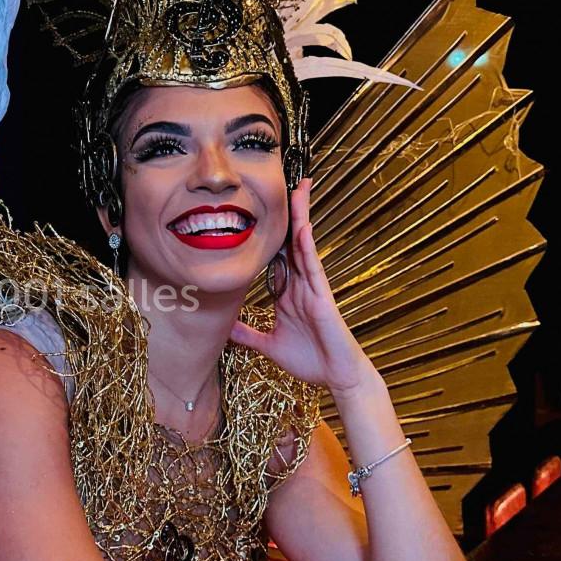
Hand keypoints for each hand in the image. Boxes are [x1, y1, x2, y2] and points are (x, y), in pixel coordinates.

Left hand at [229, 177, 372, 395]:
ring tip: (298, 189)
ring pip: (304, 244)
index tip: (259, 209)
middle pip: (291, 241)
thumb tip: (224, 329)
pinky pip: (313, 265)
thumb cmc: (309, 361)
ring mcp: (313, 287)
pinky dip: (307, 245)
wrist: (336, 378)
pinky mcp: (323, 296)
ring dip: (301, 217)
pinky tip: (302, 226)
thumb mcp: (268, 345)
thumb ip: (247, 335)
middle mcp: (301, 284)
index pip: (276, 255)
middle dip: (289, 213)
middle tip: (286, 181)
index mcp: (288, 293)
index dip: (268, 232)